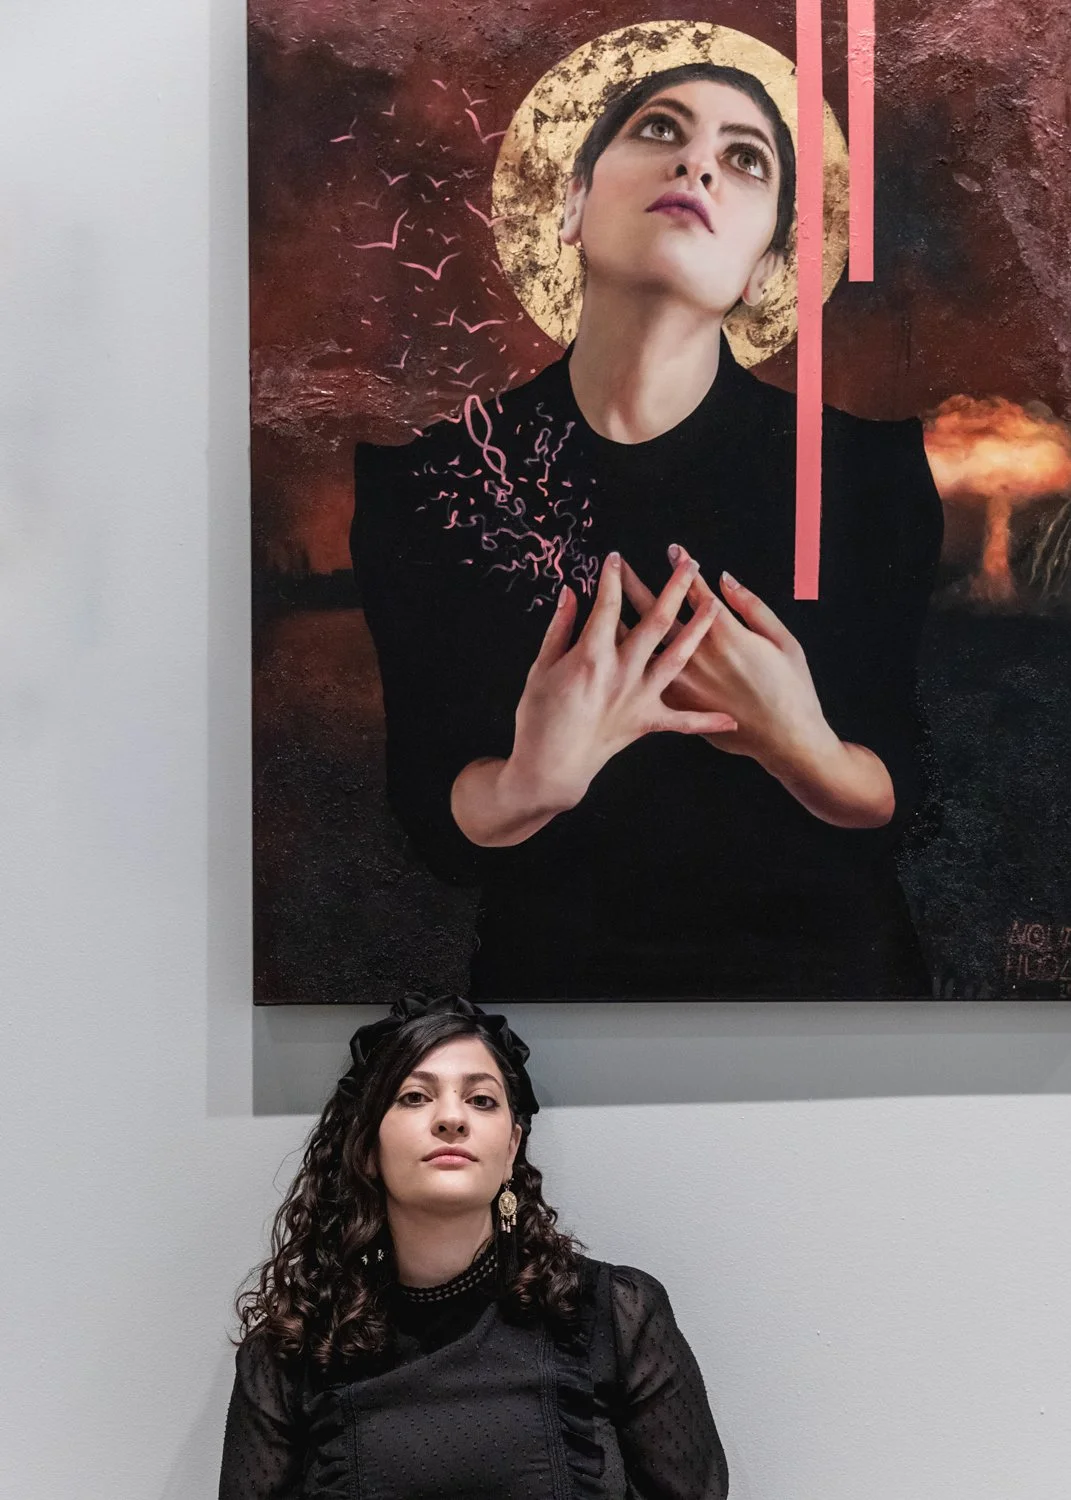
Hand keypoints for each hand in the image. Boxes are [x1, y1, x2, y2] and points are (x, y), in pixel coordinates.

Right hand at [511, 550, 738, 806]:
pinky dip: (706, 721)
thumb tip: (570, 593)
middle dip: (674, 588)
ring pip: (676, 657)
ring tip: (716, 606)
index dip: (612, 578)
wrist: (550, 767)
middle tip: (689, 563)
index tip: (616, 557)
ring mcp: (638, 697)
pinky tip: (730, 719)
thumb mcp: (539, 669)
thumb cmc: (538, 718)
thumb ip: (558, 629)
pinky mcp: (646, 722)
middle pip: (655, 622)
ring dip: (698, 630)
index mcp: (591, 656)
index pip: (607, 606)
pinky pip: (682, 722)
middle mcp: (622, 672)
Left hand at [621, 546, 894, 827]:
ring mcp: (682, 681)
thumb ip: (753, 607)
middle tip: (617, 564)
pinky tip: (607, 648)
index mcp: (725, 635)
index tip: (672, 551)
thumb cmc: (792, 689)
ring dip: (620, 619)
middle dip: (635, 586)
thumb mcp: (784, 641)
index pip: (696, 592)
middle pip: (657, 614)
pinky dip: (625, 661)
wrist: (785, 738)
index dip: (682, 569)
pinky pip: (642, 678)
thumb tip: (726, 580)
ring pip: (642, 646)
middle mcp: (697, 655)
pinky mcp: (677, 705)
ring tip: (600, 600)